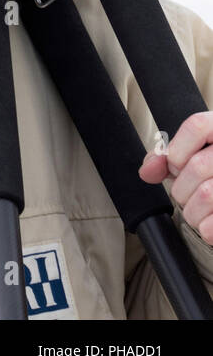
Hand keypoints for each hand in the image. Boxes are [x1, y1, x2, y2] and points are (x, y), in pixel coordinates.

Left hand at [139, 111, 212, 245]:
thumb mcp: (195, 155)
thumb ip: (168, 158)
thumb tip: (148, 172)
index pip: (197, 126)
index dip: (177, 151)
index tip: (175, 167)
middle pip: (198, 166)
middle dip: (181, 189)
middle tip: (186, 197)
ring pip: (207, 194)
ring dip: (192, 212)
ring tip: (195, 213)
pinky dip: (208, 229)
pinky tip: (207, 228)